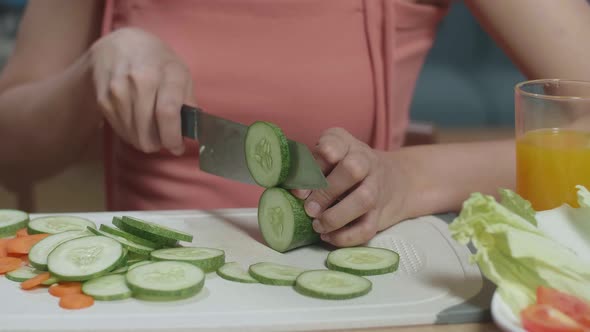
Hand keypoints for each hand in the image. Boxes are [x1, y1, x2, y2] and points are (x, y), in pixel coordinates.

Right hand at [88, 27, 194, 154]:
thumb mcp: (181, 73)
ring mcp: (118, 91)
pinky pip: (122, 132)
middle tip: (166, 139)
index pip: (168, 113)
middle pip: (149, 133)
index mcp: (166, 73)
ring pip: (135, 137)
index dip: (173, 137)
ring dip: (146, 140)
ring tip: (152, 128)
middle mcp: (140, 81)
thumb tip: (193, 131)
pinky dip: (132, 134)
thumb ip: (189, 102)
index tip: (178, 147)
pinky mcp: (104, 101)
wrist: (118, 46)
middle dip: (161, 143)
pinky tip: (138, 122)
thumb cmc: (157, 62)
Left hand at [293, 128, 414, 246]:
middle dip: (327, 191)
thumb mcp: (330, 159)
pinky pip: (367, 227)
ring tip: (317, 225)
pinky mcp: (380, 213)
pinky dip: (346, 236)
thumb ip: (311, 170)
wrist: (394, 181)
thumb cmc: (345, 170)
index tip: (301, 186)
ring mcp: (376, 187)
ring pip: (364, 199)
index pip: (334, 142)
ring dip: (336, 216)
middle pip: (353, 169)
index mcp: (347, 145)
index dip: (316, 163)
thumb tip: (296, 193)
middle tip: (309, 208)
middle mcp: (365, 162)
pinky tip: (328, 236)